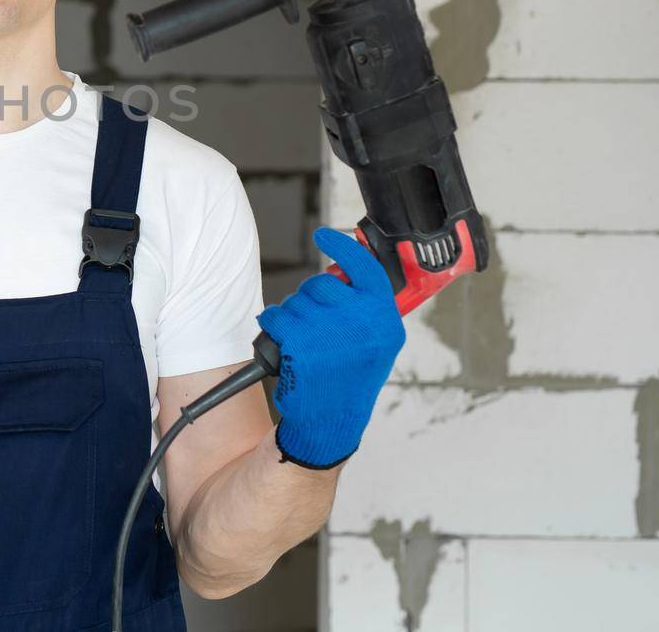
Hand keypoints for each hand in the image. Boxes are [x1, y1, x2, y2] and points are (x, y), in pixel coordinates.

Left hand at [256, 226, 405, 468]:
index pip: (365, 268)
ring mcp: (332, 334)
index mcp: (385, 322)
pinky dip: (273, 327)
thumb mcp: (372, 344)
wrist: (330, 422)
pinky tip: (286, 347)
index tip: (323, 235)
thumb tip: (342, 271)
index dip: (343, 247)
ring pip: (296, 300)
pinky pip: (275, 317)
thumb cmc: (348, 382)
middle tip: (315, 327)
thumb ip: (364, 309)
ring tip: (304, 344)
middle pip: (322, 283)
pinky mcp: (301, 346)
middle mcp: (364, 325)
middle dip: (310, 299)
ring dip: (291, 316)